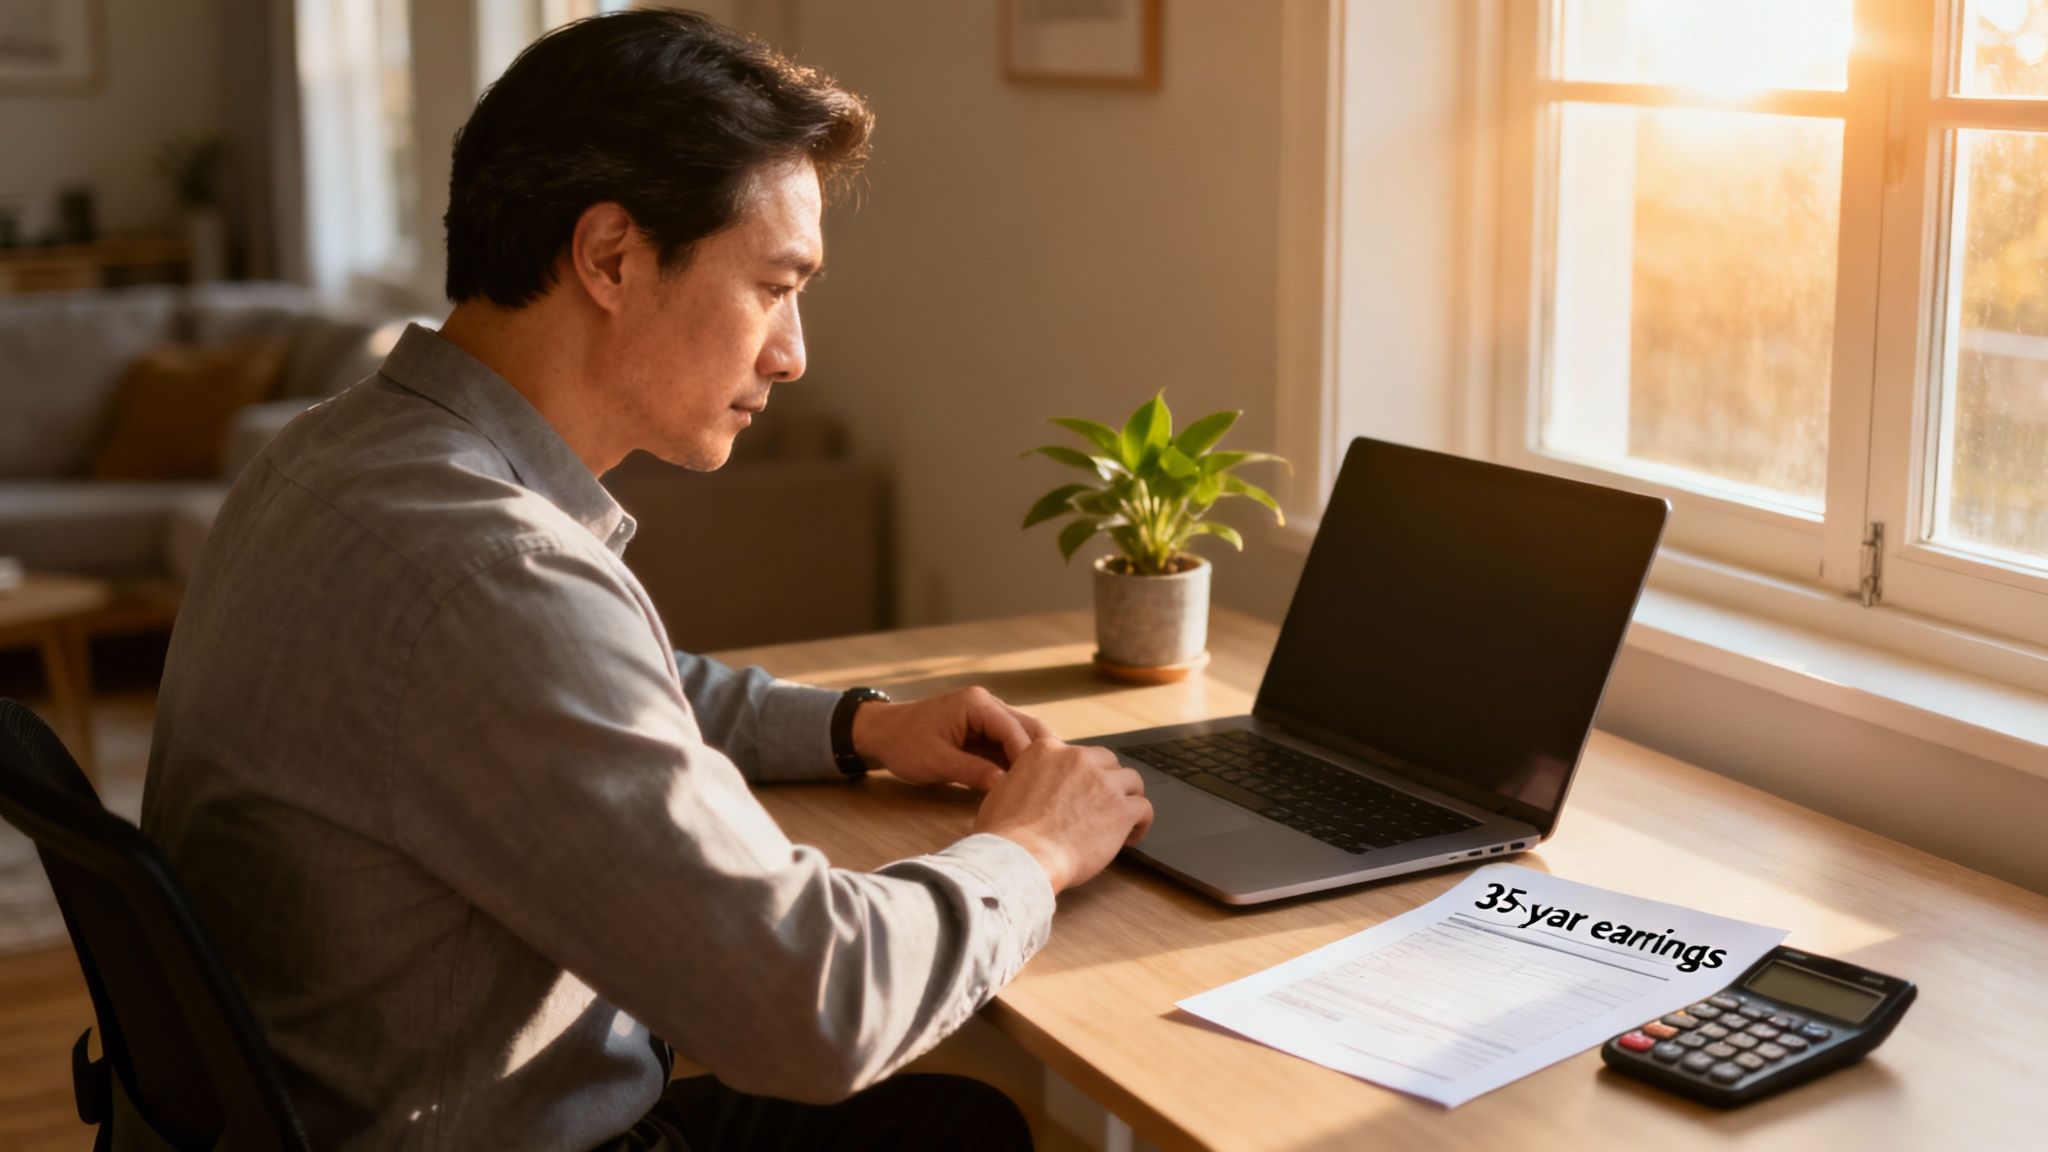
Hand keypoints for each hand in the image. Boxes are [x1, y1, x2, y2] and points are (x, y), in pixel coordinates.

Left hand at [850, 686, 1052, 790]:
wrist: (882, 733)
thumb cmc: (904, 744)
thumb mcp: (937, 761)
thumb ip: (972, 771)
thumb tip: (1005, 785)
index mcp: (977, 704)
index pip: (1015, 729)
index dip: (1028, 758)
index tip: (1039, 785)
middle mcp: (988, 704)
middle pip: (1028, 728)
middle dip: (1041, 756)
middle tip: (1053, 788)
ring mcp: (987, 716)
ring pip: (1022, 737)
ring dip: (1030, 761)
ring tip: (1044, 789)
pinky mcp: (984, 730)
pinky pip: (1007, 746)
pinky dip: (1016, 763)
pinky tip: (1025, 785)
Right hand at [972, 739, 1151, 892]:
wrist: (1021, 857)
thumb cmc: (1005, 833)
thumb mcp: (1002, 789)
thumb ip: (1025, 777)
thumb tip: (1030, 785)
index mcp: (1047, 750)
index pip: (1076, 754)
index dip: (1081, 775)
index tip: (1079, 793)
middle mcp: (1078, 758)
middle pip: (1107, 762)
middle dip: (1107, 782)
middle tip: (1102, 806)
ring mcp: (1103, 782)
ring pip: (1131, 780)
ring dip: (1127, 799)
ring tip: (1121, 821)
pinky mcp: (1122, 808)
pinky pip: (1144, 807)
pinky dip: (1140, 822)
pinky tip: (1130, 837)